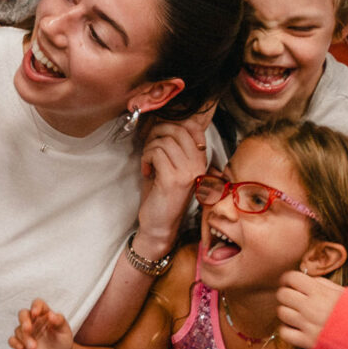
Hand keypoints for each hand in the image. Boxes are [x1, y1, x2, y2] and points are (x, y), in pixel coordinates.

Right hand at [8, 300, 74, 348]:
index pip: (38, 304)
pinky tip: (22, 348)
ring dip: (24, 338)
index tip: (36, 313)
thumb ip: (59, 321)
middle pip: (23, 314)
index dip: (35, 306)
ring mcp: (26, 332)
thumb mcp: (65, 330)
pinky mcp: (21, 343)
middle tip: (28, 329)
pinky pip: (12, 340)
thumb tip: (51, 315)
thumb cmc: (63, 341)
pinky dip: (15, 343)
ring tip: (33, 347)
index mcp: (44, 314)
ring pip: (18, 330)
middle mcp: (33, 321)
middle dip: (24, 321)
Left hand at [134, 109, 209, 245]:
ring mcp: (188, 172)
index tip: (160, 137)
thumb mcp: (173, 168)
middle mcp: (199, 165)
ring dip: (149, 148)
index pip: (194, 127)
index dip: (172, 125)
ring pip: (164, 140)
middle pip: (177, 129)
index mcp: (201, 161)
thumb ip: (174, 147)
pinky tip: (146, 171)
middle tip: (149, 148)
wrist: (160, 225)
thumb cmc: (163, 195)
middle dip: (157, 133)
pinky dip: (145, 158)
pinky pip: (156, 153)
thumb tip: (163, 123)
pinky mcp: (173, 180)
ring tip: (148, 162)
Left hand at [276, 270, 345, 348]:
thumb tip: (306, 279)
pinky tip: (297, 328)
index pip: (292, 278)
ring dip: (287, 312)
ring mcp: (308, 325)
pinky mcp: (308, 342)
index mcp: (321, 293)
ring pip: (281, 313)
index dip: (288, 279)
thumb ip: (322, 284)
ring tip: (297, 314)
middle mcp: (311, 308)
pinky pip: (284, 333)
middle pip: (282, 294)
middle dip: (286, 294)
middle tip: (293, 299)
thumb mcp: (343, 293)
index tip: (290, 283)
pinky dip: (287, 330)